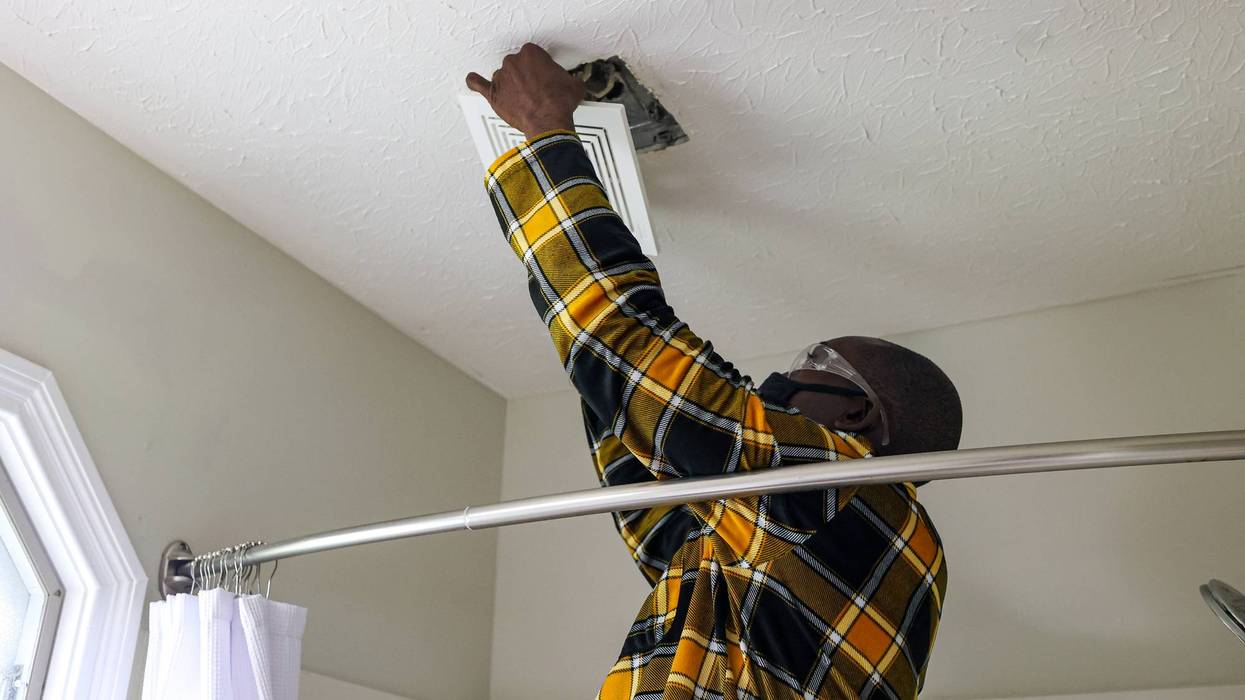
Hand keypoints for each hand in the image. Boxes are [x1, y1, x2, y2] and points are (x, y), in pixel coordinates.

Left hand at [466, 43, 584, 139]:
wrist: (549, 123)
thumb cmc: (558, 103)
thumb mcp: (573, 84)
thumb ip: (567, 78)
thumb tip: (571, 84)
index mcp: (531, 53)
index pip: (533, 55)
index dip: (539, 67)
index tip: (544, 76)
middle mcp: (513, 62)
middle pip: (516, 65)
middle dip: (524, 76)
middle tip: (534, 89)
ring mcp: (501, 78)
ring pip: (502, 77)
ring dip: (509, 85)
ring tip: (520, 97)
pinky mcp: (493, 94)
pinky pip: (478, 84)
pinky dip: (475, 82)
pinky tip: (474, 80)